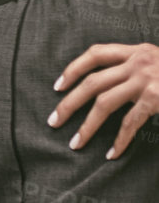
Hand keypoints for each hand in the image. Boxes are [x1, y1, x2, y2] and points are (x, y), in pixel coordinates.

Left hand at [51, 42, 158, 159]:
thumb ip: (138, 69)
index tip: (58, 86)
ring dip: (86, 124)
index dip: (73, 69)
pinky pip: (130, 121)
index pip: (96, 54)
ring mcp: (146, 80)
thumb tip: (111, 86)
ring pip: (103, 102)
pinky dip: (120, 138)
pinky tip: (112, 152)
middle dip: (69, 102)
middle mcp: (138, 62)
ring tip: (75, 142)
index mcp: (138, 50)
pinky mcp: (155, 98)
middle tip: (54, 120)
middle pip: (92, 81)